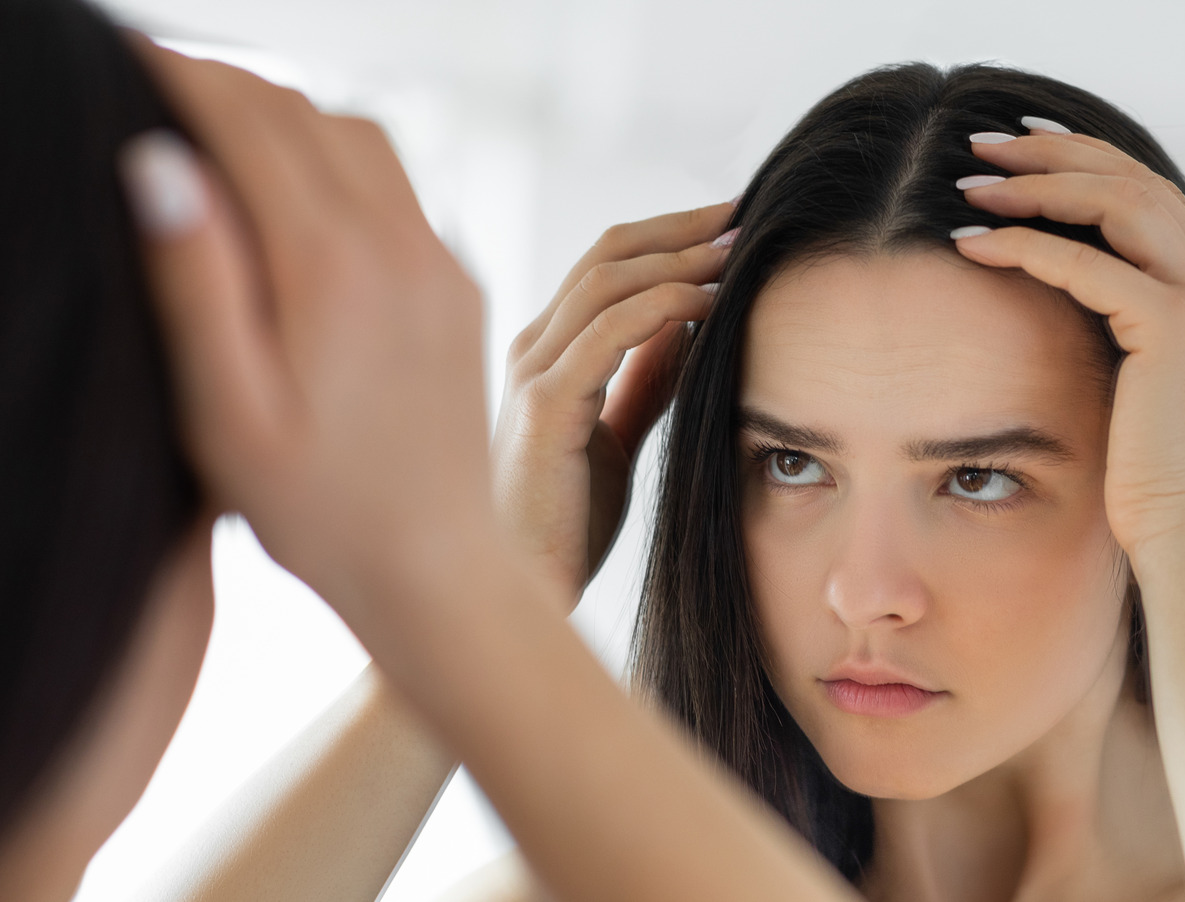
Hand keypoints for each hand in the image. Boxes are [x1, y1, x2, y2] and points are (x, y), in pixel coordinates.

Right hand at [123, 40, 498, 620]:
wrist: (436, 564)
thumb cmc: (317, 508)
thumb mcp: (229, 410)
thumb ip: (195, 281)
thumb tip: (159, 162)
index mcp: (334, 269)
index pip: (251, 123)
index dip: (182, 75)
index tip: (124, 56)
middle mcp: (402, 248)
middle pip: (308, 114)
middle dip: (231, 84)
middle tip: (159, 81)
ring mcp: (441, 263)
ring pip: (363, 138)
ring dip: (290, 114)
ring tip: (218, 127)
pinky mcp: (460, 287)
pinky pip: (400, 188)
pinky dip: (339, 159)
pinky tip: (296, 192)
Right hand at [492, 206, 730, 604]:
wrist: (520, 595)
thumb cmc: (563, 525)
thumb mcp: (615, 435)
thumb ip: (644, 379)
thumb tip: (690, 325)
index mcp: (547, 350)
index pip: (609, 263)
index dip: (671, 234)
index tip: (733, 224)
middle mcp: (532, 348)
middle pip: (609, 253)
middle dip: (683, 227)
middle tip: (747, 213)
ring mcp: (531, 372)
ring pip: (608, 280)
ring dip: (681, 257)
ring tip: (739, 251)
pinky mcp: (544, 407)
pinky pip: (609, 332)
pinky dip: (665, 307)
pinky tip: (711, 305)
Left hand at [951, 125, 1184, 569]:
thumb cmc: (1159, 485)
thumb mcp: (1148, 392)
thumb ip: (1129, 335)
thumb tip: (1079, 301)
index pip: (1151, 194)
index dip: (1084, 161)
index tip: (1019, 152)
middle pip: (1134, 179)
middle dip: (1053, 153)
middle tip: (982, 144)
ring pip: (1115, 201)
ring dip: (1035, 185)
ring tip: (968, 182)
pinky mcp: (1174, 326)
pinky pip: (1085, 262)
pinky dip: (1024, 244)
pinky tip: (970, 244)